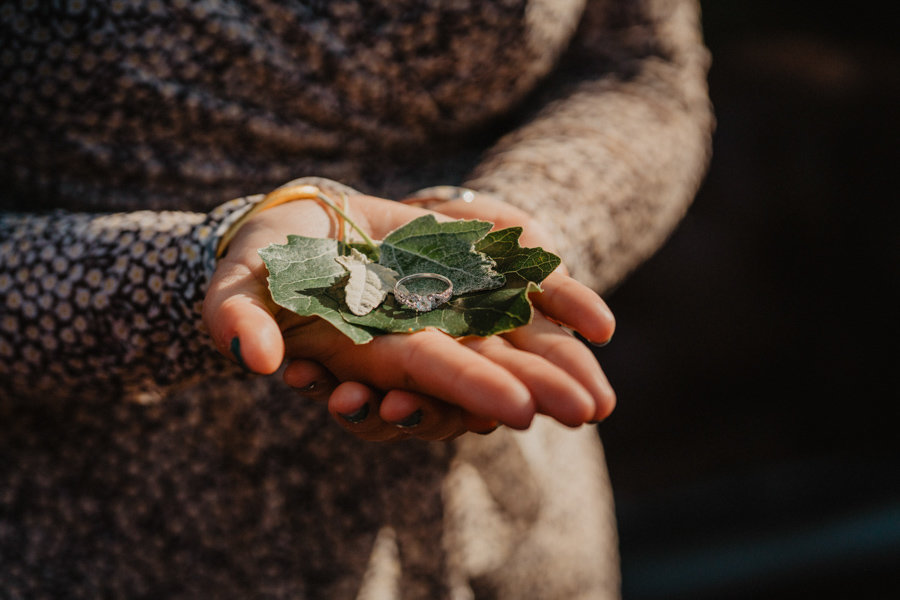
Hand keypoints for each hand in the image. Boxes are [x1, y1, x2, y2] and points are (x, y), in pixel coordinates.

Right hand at [202, 193, 613, 440]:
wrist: (305, 222)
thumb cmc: (267, 259)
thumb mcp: (239, 283)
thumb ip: (235, 318)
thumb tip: (254, 362)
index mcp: (373, 349)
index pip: (427, 374)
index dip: (468, 387)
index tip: (518, 408)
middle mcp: (422, 336)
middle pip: (485, 369)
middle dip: (534, 388)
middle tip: (587, 412)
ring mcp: (452, 305)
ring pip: (515, 342)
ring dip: (560, 365)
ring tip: (603, 398)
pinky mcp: (471, 268)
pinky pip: (524, 289)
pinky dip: (562, 302)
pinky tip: (600, 325)